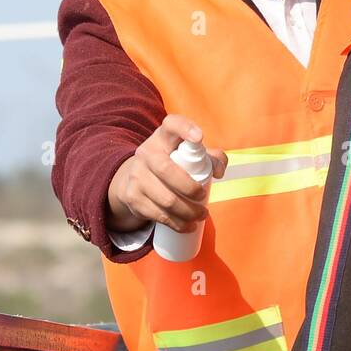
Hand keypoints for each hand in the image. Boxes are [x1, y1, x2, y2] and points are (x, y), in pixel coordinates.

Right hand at [106, 114, 228, 233]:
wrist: (131, 179)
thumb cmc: (172, 163)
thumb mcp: (187, 154)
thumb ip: (211, 157)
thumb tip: (219, 172)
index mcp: (163, 137)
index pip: (171, 124)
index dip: (185, 128)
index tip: (199, 138)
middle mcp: (146, 153)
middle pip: (166, 169)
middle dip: (189, 187)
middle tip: (203, 197)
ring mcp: (136, 176)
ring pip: (164, 198)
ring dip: (187, 211)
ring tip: (201, 215)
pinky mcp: (132, 197)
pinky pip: (156, 214)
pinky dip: (175, 223)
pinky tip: (187, 225)